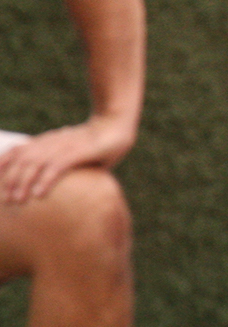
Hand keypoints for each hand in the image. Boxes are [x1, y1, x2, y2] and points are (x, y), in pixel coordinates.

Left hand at [0, 114, 135, 203]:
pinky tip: (39, 194)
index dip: (3, 164)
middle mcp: (53, 141)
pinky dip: (46, 179)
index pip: (18, 151)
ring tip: (17, 200)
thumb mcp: (72, 151)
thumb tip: (48, 186)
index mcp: (48, 140)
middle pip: (23, 159)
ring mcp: (66, 145)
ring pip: (36, 163)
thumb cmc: (96, 143)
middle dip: (11, 180)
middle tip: (6, 201)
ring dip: (24, 182)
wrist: (118, 125)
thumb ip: (58, 165)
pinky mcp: (81, 150)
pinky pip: (59, 166)